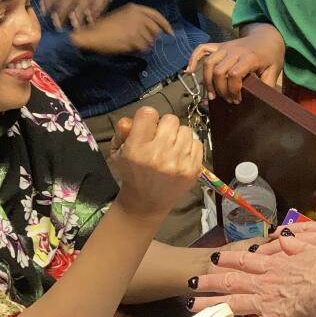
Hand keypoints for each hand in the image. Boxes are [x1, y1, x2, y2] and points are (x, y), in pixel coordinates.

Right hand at [70, 4, 172, 54]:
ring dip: (143, 45)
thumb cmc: (104, 27)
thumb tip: (153, 30)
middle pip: (156, 29)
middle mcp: (138, 15)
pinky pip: (143, 47)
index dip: (165, 25)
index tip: (170, 32)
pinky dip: (138, 50)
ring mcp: (136, 27)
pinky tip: (128, 47)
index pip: (156, 15)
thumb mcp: (121, 16)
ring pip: (150, 40)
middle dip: (151, 37)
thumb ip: (137, 19)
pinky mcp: (133, 38)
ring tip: (130, 43)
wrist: (91, 34)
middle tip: (140, 42)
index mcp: (135, 8)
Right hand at [109, 107, 202, 221]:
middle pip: (170, 119)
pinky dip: (189, 147)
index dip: (147, 117)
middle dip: (164, 126)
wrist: (146, 202)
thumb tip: (132, 119)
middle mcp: (158, 154)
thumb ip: (123, 130)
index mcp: (137, 149)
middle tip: (160, 138)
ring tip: (171, 147)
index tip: (147, 126)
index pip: (148, 114)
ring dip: (178, 136)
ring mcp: (178, 162)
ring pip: (185, 129)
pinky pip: (197, 143)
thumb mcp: (118, 152)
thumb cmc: (132, 173)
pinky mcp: (193, 169)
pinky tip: (180, 156)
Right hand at [186, 32, 283, 103]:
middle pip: (219, 71)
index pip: (234, 74)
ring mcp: (225, 47)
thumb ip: (267, 85)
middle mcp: (234, 51)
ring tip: (212, 95)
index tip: (237, 100)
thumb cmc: (270, 55)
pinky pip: (202, 49)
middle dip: (221, 90)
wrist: (267, 36)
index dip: (233, 89)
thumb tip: (261, 101)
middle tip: (227, 100)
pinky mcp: (219, 46)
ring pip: (209, 63)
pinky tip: (189, 71)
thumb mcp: (274, 70)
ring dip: (208, 81)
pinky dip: (193, 59)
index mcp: (249, 57)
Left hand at [191, 236, 315, 316]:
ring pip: (232, 303)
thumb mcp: (311, 247)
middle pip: (231, 281)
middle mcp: (265, 282)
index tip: (213, 258)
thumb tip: (282, 235)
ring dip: (211, 305)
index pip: (245, 260)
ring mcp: (266, 303)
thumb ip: (293, 243)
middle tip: (191, 282)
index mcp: (275, 264)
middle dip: (209, 282)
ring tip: (192, 307)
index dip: (228, 259)